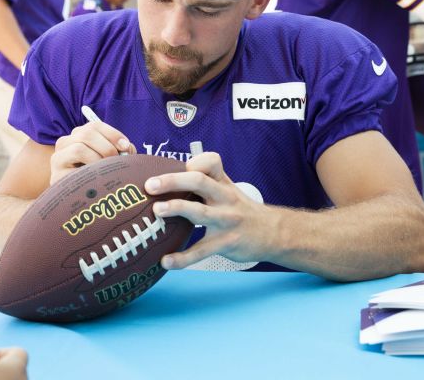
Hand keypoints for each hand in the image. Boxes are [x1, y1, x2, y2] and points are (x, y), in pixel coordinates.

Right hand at [48, 117, 132, 185]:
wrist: (80, 207)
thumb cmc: (99, 180)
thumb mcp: (111, 161)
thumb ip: (121, 152)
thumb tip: (126, 148)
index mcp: (79, 136)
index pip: (94, 126)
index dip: (113, 134)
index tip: (125, 146)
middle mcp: (66, 143)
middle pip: (87, 133)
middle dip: (107, 147)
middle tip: (116, 160)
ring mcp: (58, 158)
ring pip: (79, 147)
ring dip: (98, 159)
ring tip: (105, 171)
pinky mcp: (56, 174)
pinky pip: (74, 164)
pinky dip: (90, 167)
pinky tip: (96, 178)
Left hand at [145, 152, 275, 269]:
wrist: (273, 233)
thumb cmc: (241, 209)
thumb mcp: (228, 189)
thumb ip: (204, 181)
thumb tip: (165, 179)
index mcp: (223, 183)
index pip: (211, 163)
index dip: (194, 161)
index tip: (175, 165)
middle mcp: (225, 198)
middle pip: (199, 182)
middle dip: (173, 181)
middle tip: (150, 185)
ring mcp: (226, 221)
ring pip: (200, 212)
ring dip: (177, 209)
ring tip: (156, 211)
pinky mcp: (225, 243)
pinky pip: (201, 251)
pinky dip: (182, 258)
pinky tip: (166, 261)